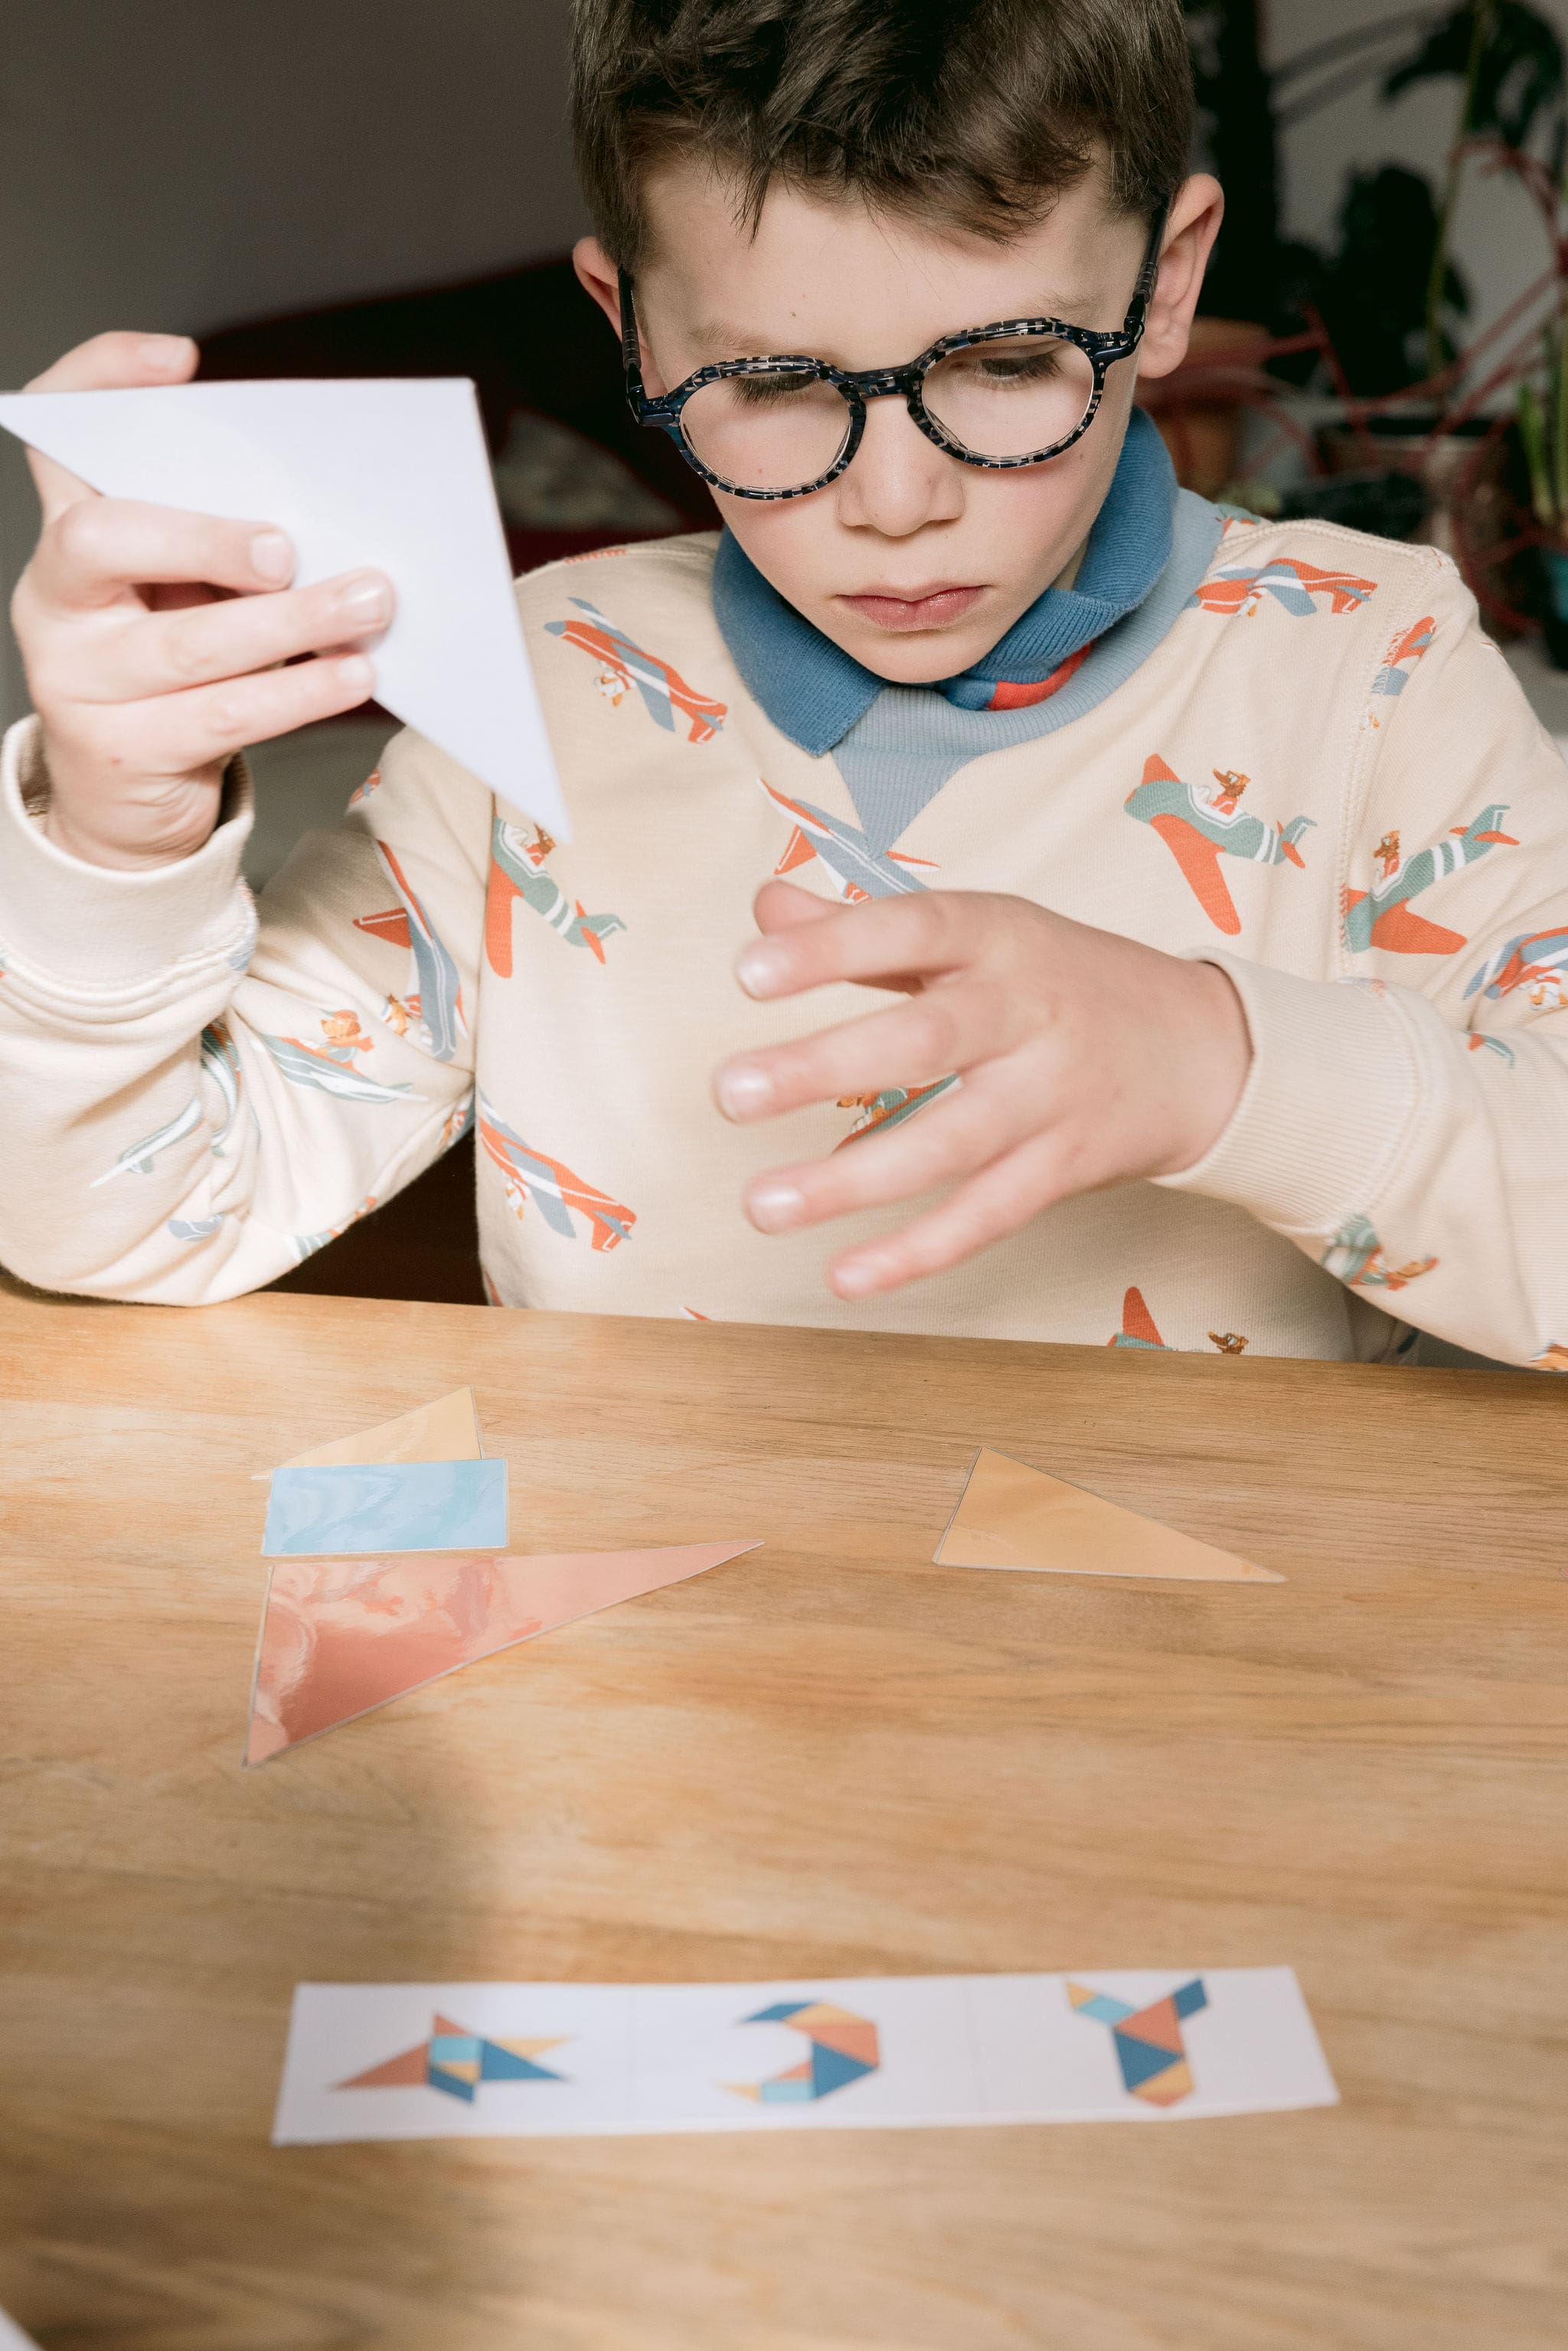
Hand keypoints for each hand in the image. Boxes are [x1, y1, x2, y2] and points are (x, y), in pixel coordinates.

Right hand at [9, 331, 394, 870]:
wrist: (126, 796)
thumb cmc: (174, 670)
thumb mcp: (185, 590)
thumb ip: (224, 542)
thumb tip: (326, 512)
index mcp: (66, 534)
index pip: (55, 431)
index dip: (99, 381)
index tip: (176, 361)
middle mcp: (53, 599)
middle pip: (104, 539)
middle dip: (205, 536)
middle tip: (290, 548)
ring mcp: (76, 679)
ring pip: (186, 643)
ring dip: (291, 624)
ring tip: (367, 606)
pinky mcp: (123, 750)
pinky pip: (223, 715)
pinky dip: (299, 694)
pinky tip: (351, 676)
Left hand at [713, 881, 1251, 1298]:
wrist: (1204, 1051)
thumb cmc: (1061, 981)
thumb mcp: (979, 933)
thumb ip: (866, 927)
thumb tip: (765, 909)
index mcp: (999, 937)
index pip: (912, 929)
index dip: (831, 948)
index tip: (746, 972)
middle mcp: (1028, 1014)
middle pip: (926, 1041)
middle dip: (825, 1068)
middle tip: (732, 1093)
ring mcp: (1051, 1097)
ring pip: (950, 1145)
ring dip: (852, 1183)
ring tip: (762, 1206)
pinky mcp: (1065, 1170)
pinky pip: (987, 1217)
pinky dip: (917, 1252)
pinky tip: (844, 1275)